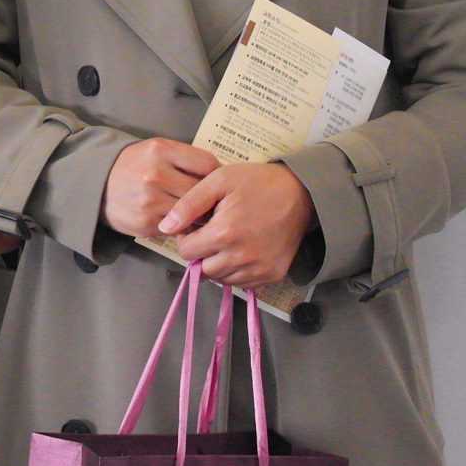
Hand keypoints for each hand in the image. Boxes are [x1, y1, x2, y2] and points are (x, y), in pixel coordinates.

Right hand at [101, 138, 220, 237]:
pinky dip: (181, 226)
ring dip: (197, 215)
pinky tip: (175, 220)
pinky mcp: (147, 223)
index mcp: (160, 150)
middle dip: (209, 198)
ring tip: (195, 212)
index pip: (207, 163)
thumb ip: (183, 158)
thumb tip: (219, 175)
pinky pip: (178, 227)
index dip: (216, 174)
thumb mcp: (155, 149)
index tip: (217, 180)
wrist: (96, 185)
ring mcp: (150, 201)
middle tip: (212, 201)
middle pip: (202, 190)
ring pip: (193, 213)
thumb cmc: (133, 165)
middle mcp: (155, 174)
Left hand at [162, 163, 313, 288]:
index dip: (186, 238)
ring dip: (218, 264)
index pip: (186, 252)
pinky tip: (242, 250)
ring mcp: (259, 269)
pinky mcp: (272, 275)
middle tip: (212, 233)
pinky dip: (237, 271)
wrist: (300, 192)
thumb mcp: (218, 181)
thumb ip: (188, 204)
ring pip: (221, 279)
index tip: (196, 226)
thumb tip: (165, 227)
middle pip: (203, 270)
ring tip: (228, 240)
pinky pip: (243, 284)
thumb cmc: (257, 182)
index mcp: (224, 234)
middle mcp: (241, 257)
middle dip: (201, 253)